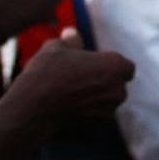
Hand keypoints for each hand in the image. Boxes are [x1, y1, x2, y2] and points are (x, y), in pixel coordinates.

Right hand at [5, 29, 135, 126]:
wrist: (32, 107)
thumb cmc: (47, 72)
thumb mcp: (57, 47)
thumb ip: (70, 40)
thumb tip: (71, 33)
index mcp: (116, 65)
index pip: (125, 66)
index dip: (110, 64)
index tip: (93, 64)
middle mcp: (119, 90)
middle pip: (118, 84)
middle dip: (104, 81)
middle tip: (80, 76)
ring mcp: (108, 110)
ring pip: (108, 100)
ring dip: (97, 96)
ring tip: (71, 90)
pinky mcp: (96, 127)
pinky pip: (96, 115)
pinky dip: (87, 110)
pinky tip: (68, 105)